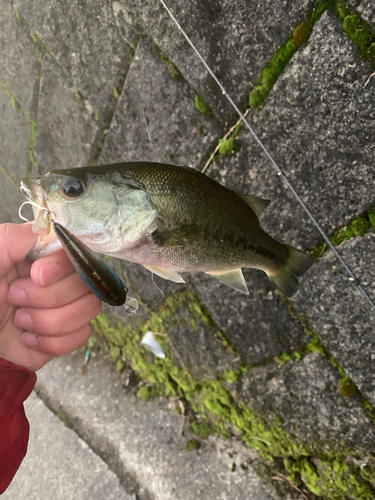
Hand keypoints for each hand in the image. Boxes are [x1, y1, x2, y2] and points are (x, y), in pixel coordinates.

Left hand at [0, 223, 101, 371]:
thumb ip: (19, 237)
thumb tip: (55, 239)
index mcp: (45, 256)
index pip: (79, 253)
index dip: (62, 267)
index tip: (36, 275)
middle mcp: (61, 278)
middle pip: (86, 283)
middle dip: (47, 298)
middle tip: (14, 298)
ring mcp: (68, 306)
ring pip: (89, 308)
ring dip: (48, 321)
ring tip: (20, 320)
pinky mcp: (68, 334)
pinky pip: (82, 335)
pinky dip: (52, 341)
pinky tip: (28, 338)